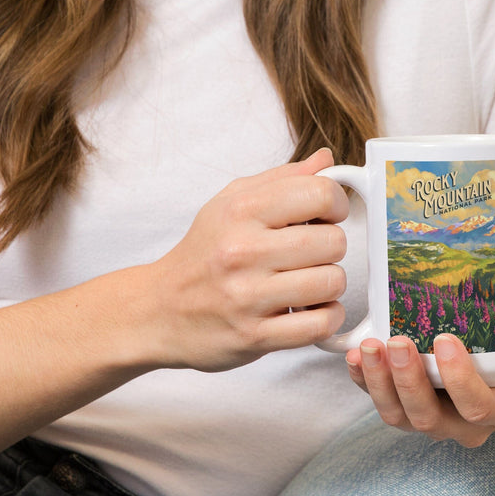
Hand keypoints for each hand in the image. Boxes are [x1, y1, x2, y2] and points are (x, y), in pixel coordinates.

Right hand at [134, 148, 348, 371]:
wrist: (158, 309)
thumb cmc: (203, 252)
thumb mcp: (231, 202)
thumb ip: (282, 178)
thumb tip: (326, 159)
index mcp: (240, 210)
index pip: (319, 193)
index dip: (336, 203)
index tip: (328, 215)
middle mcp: (243, 251)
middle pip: (333, 241)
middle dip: (332, 246)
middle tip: (313, 252)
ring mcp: (248, 296)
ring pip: (331, 282)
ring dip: (329, 283)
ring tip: (309, 281)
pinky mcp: (254, 335)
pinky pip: (320, 324)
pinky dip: (327, 317)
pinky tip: (312, 309)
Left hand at [345, 297, 494, 446]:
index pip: (480, 407)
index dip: (460, 381)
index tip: (445, 339)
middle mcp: (465, 420)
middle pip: (431, 419)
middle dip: (409, 382)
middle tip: (397, 341)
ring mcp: (432, 411)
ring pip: (399, 416)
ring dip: (379, 383)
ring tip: (369, 347)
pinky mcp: (405, 397)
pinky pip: (379, 399)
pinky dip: (362, 381)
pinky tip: (354, 355)